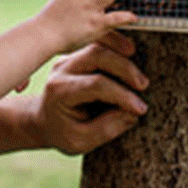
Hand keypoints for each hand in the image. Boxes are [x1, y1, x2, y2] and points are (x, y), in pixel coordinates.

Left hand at [33, 30, 148, 154]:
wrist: (43, 120)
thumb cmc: (62, 132)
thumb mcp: (81, 141)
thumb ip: (107, 128)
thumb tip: (133, 113)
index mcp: (60, 91)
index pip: (95, 85)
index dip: (122, 95)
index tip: (140, 108)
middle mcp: (62, 70)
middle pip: (96, 56)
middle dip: (124, 69)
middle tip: (143, 85)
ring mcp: (68, 60)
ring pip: (98, 47)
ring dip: (123, 58)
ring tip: (140, 78)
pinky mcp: (77, 56)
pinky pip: (98, 46)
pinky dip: (117, 51)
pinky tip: (131, 61)